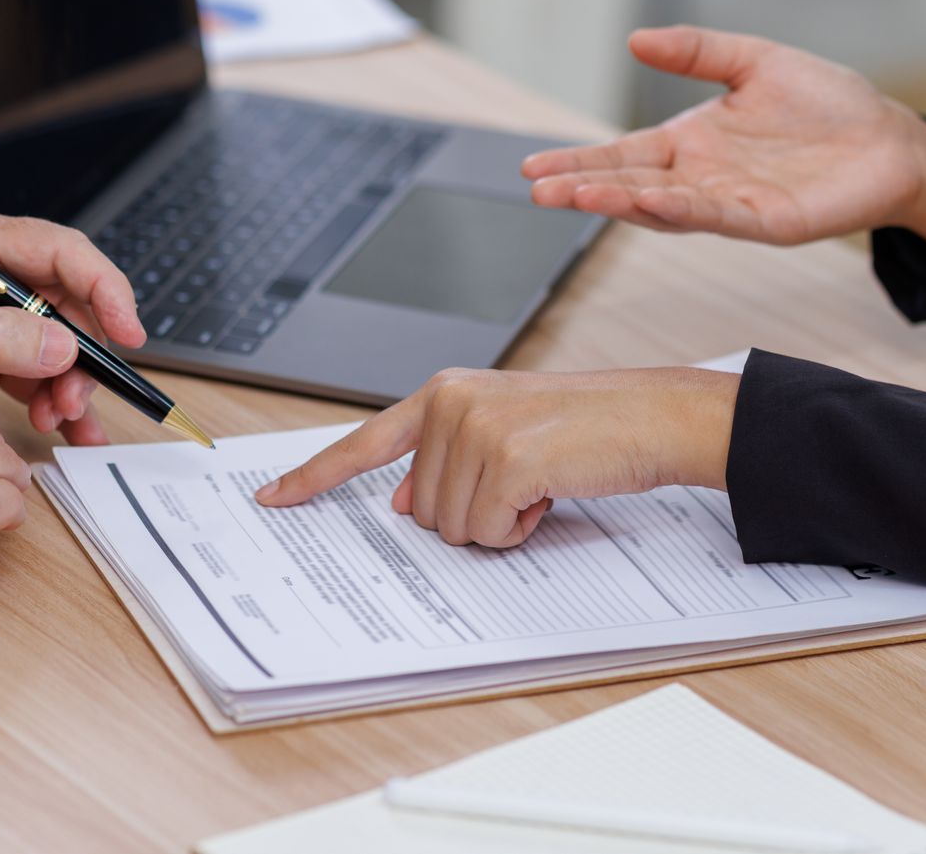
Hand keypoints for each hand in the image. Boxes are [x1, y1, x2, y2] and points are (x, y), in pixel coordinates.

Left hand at [0, 206, 144, 445]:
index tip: (128, 332)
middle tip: (75, 400)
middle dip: (81, 355)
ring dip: (67, 384)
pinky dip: (52, 398)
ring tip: (59, 422)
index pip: (60, 251)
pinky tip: (62, 426)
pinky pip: (37, 369)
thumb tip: (61, 345)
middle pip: (67, 304)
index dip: (104, 288)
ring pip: (58, 343)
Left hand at [255, 367, 738, 548]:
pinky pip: (488, 533)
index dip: (316, 476)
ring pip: (452, 530)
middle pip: (421, 512)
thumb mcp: (504, 433)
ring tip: (542, 481)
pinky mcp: (507, 459)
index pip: (365, 442)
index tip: (273, 498)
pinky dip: (523, 528)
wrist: (652, 416)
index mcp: (443, 392)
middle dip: (474, 514)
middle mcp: (451, 403)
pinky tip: (552, 490)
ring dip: (501, 523)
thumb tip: (404, 503)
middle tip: (526, 481)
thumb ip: (446, 461)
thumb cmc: (586, 428)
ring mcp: (476, 428)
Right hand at [522, 26, 925, 255]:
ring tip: (579, 195)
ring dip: (622, 203)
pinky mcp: (768, 223)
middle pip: (631, 186)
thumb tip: (636, 38)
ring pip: (665, 209)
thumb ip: (697, 51)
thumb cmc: (827, 104)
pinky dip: (683, 211)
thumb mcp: (754, 60)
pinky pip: (719, 218)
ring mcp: (732, 205)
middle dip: (583, 188)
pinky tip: (651, 202)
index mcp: (692, 144)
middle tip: (538, 190)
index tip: (532, 168)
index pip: (623, 155)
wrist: (891, 140)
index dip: (580, 160)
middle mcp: (702, 179)